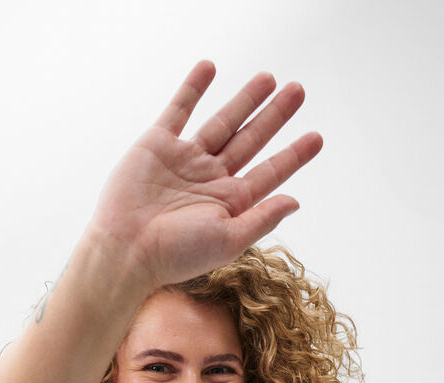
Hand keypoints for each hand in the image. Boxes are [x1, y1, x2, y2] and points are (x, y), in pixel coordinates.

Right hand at [87, 61, 322, 290]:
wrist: (126, 248)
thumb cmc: (176, 254)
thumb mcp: (228, 240)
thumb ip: (263, 219)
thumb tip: (296, 201)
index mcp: (230, 203)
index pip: (270, 172)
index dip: (294, 155)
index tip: (317, 137)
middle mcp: (211, 179)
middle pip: (251, 140)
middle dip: (275, 116)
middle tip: (298, 90)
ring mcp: (185, 160)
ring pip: (222, 122)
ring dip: (245, 99)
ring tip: (268, 78)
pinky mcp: (157, 145)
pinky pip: (179, 109)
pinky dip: (193, 88)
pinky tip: (210, 67)